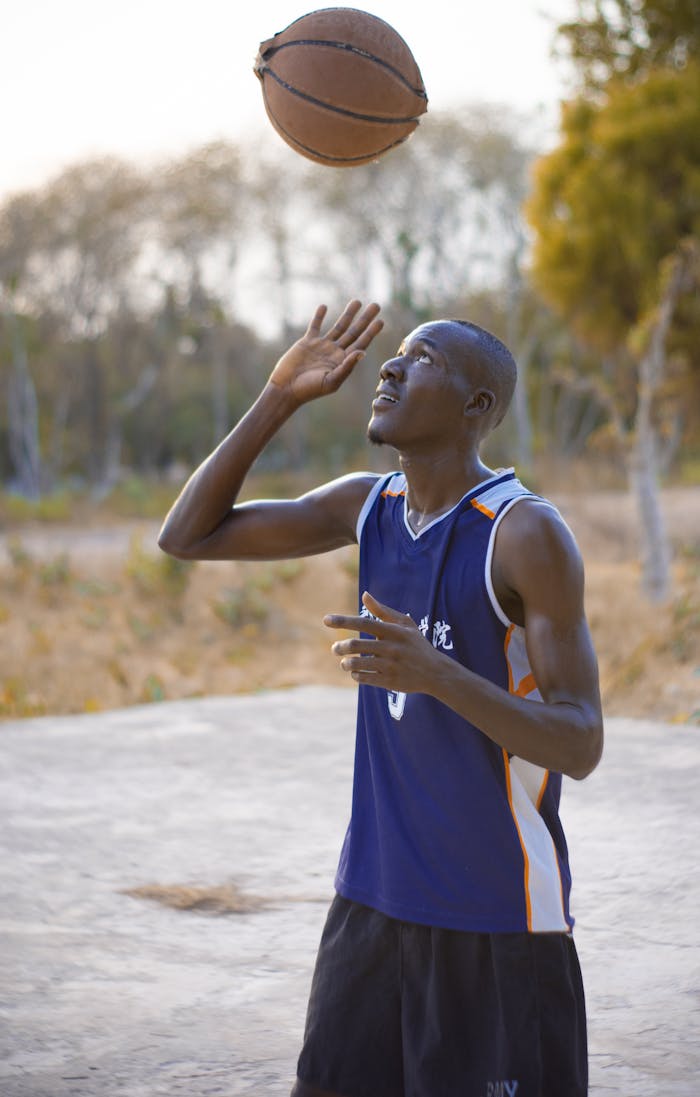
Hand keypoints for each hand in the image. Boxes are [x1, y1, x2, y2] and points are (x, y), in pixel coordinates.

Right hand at [269, 300, 382, 405]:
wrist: (287, 389)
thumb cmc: (310, 390)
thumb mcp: (331, 381)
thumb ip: (347, 367)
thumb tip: (362, 352)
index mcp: (342, 362)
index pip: (361, 344)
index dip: (371, 333)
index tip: (380, 321)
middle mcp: (335, 352)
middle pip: (354, 332)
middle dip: (365, 319)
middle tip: (376, 305)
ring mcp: (321, 346)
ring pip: (339, 326)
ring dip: (348, 314)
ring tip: (357, 301)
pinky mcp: (307, 342)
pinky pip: (315, 326)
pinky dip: (319, 316)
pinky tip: (324, 306)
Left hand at [324, 591, 442, 692]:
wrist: (435, 672)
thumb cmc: (416, 645)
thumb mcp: (404, 625)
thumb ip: (383, 611)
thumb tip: (365, 595)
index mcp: (393, 631)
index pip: (364, 623)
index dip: (343, 621)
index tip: (326, 620)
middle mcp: (391, 648)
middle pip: (356, 645)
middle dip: (340, 647)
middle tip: (335, 648)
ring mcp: (390, 666)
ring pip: (357, 664)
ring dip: (345, 663)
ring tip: (344, 662)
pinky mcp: (389, 682)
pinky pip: (364, 678)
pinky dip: (355, 675)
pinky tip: (356, 672)